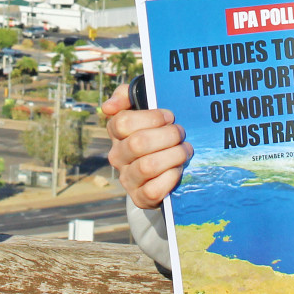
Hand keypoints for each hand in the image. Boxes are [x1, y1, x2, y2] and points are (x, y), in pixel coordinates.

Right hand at [101, 87, 190, 208]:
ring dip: (174, 155)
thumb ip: (125, 95)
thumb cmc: (154, 131)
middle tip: (181, 133)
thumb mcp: (141, 107)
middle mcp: (117, 156)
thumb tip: (108, 107)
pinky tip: (178, 169)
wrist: (160, 170)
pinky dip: (170, 178)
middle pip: (138, 143)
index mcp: (116, 133)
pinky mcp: (140, 198)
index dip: (151, 118)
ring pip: (147, 166)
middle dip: (167, 136)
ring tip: (185, 150)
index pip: (122, 122)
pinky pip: (153, 189)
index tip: (169, 116)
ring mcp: (127, 178)